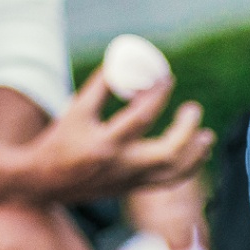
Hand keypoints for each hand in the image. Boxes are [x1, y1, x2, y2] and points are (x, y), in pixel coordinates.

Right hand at [21, 69, 213, 202]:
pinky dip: (185, 168)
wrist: (43, 182)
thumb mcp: (76, 109)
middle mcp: (121, 167)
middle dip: (187, 131)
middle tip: (193, 109)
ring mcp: (129, 181)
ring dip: (195, 155)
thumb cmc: (59, 140)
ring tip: (207, 137)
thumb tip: (128, 60)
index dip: (158, 94)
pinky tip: (194, 154)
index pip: (142, 117)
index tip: (167, 78)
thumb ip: (102, 85)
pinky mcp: (131, 189)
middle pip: (168, 153)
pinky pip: (166, 182)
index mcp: (105, 144)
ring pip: (173, 174)